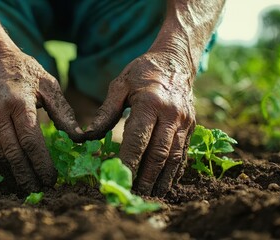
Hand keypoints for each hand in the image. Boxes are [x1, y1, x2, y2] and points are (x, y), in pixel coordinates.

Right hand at [0, 50, 82, 192]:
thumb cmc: (25, 71)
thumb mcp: (49, 85)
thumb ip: (64, 113)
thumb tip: (78, 138)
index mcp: (18, 103)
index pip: (30, 142)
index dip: (41, 164)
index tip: (52, 179)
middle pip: (13, 154)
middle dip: (27, 176)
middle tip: (41, 190)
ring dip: (14, 175)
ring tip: (29, 187)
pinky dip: (3, 166)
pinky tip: (15, 175)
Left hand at [86, 52, 195, 196]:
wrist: (176, 60)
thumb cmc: (143, 71)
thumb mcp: (120, 85)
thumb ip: (106, 111)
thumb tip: (88, 136)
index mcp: (150, 102)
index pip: (138, 139)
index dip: (129, 161)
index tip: (119, 178)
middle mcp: (171, 114)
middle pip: (158, 153)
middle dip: (146, 177)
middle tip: (134, 194)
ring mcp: (185, 121)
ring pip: (174, 157)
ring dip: (162, 179)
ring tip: (151, 195)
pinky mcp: (192, 126)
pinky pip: (184, 153)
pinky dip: (176, 171)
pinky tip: (167, 183)